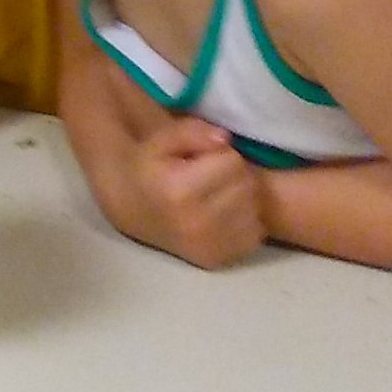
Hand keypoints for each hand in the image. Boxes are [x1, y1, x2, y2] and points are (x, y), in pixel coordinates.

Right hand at [129, 115, 268, 268]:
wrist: (136, 211)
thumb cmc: (151, 170)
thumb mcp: (160, 141)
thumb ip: (191, 132)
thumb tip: (225, 139)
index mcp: (180, 191)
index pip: (232, 162)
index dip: (220, 154)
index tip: (204, 158)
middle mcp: (197, 223)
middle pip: (246, 185)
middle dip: (234, 174)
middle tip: (212, 175)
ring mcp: (210, 246)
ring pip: (254, 208)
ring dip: (242, 197)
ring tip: (218, 193)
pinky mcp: (220, 259)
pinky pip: (255, 233)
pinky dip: (244, 220)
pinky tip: (224, 214)